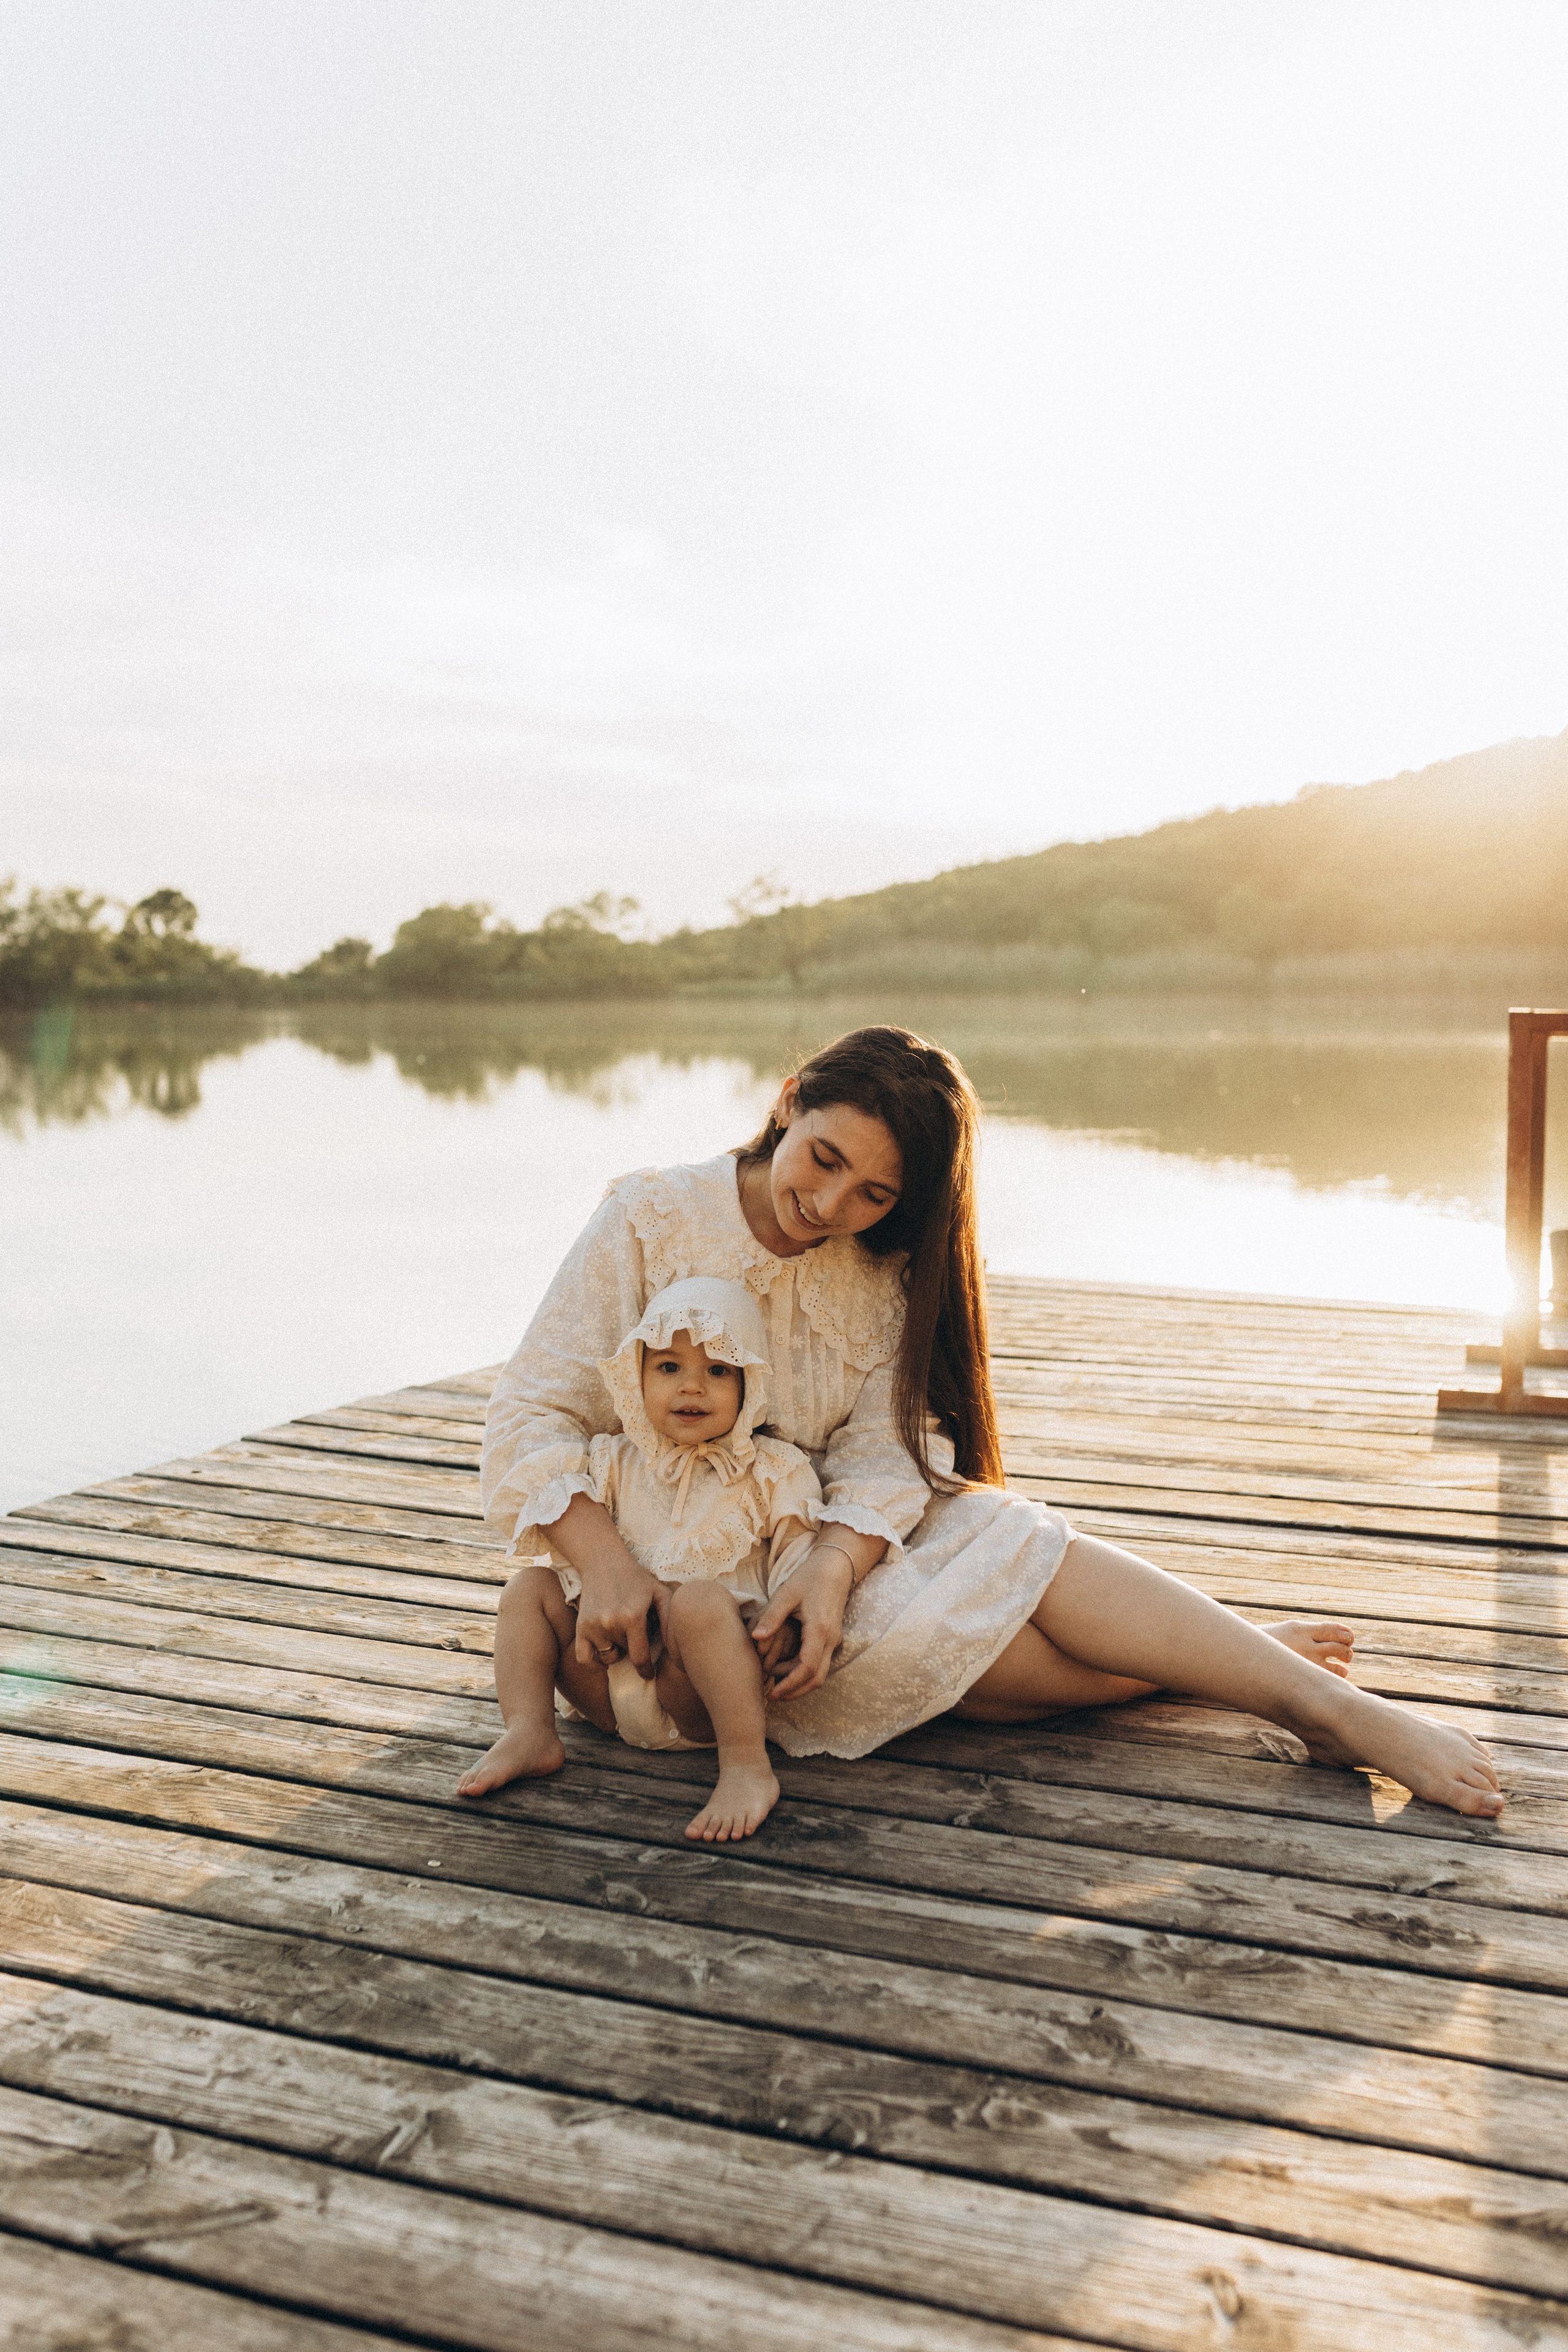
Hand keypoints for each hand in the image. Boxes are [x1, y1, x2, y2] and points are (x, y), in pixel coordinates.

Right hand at [573, 1555, 665, 1678]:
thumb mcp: (660, 1592)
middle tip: (636, 1637)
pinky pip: (584, 1658)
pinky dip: (594, 1662)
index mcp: (633, 1617)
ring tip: (621, 1638)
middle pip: (625, 1655)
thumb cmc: (636, 1579)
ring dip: (616, 1654)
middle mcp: (611, 1623)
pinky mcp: (580, 1627)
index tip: (649, 1674)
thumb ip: (670, 1618)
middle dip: (633, 1651)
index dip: (646, 1671)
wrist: (603, 1562)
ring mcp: (593, 1626)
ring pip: (608, 1658)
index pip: (640, 1658)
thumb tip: (675, 1648)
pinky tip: (603, 1653)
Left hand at [750, 1546, 854, 1702]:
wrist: (836, 1566)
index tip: (772, 1693)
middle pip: (817, 1678)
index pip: (807, 1668)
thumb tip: (755, 1639)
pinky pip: (819, 1664)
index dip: (790, 1684)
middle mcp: (830, 1639)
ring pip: (820, 1674)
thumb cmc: (809, 1577)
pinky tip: (784, 1670)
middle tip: (772, 1696)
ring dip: (799, 1684)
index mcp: (819, 1630)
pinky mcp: (830, 1638)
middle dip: (795, 1692)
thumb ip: (772, 1617)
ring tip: (774, 1684)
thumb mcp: (787, 1593)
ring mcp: (833, 1640)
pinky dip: (803, 1673)